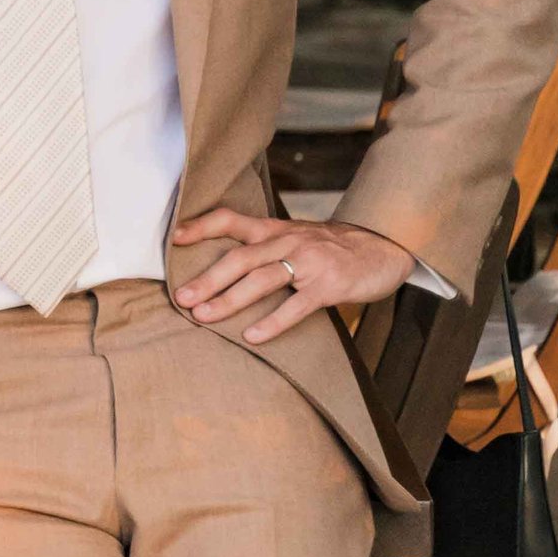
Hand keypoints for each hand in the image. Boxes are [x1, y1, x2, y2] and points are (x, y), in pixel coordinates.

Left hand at [174, 207, 413, 343]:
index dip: (203, 226)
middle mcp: (288, 241)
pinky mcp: (328, 285)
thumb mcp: (296, 238)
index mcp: (276, 230)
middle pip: (240, 257)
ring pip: (262, 279)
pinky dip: (272, 322)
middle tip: (182, 297)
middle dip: (208, 278)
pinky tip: (252, 336)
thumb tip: (224, 267)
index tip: (175, 238)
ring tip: (204, 317)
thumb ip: (265, 248)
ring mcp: (308, 263)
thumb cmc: (332, 248)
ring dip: (230, 299)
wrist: (382, 247)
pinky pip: (296, 306)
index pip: (232, 220)